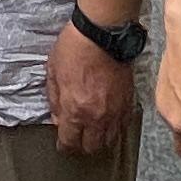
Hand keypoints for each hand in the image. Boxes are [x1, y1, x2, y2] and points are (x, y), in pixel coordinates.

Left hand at [48, 25, 133, 156]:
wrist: (103, 33)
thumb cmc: (74, 48)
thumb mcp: (52, 72)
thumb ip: (54, 100)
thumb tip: (57, 118)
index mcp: (74, 110)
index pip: (70, 142)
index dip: (64, 146)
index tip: (62, 144)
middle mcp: (96, 116)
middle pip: (91, 148)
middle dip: (82, 146)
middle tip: (77, 137)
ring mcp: (115, 111)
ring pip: (109, 140)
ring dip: (100, 138)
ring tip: (93, 130)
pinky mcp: (128, 102)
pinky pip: (123, 125)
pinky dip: (115, 127)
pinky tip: (108, 119)